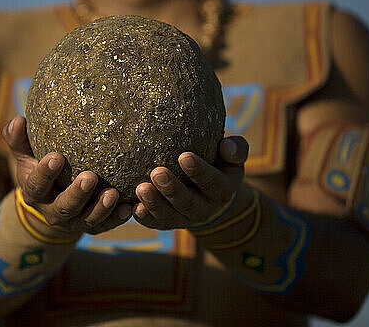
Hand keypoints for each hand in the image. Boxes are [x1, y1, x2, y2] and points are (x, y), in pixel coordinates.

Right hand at [3, 116, 132, 234]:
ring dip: (101, 208)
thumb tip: (17, 119)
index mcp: (35, 193)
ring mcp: (74, 221)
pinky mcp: (92, 226)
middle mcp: (53, 211)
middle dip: (77, 194)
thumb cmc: (40, 168)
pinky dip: (117, 218)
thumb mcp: (26, 155)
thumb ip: (19, 139)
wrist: (51, 201)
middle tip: (90, 177)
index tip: (56, 157)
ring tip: (113, 194)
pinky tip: (130, 207)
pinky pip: (106, 225)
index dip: (44, 173)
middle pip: (64, 206)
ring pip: (87, 219)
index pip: (37, 184)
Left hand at [133, 136, 248, 229]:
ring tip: (141, 188)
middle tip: (157, 172)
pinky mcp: (167, 223)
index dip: (199, 171)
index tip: (184, 156)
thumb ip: (236, 149)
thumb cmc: (219, 166)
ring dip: (154, 204)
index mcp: (222, 189)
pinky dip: (144, 217)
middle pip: (188, 202)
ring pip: (169, 215)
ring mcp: (184, 218)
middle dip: (172, 189)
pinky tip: (133, 208)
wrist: (211, 196)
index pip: (212, 182)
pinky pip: (155, 223)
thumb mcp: (232, 159)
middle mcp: (204, 208)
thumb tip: (226, 146)